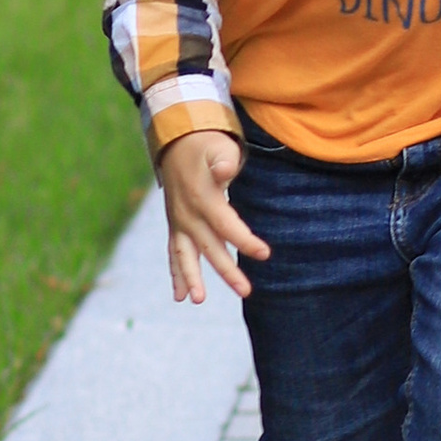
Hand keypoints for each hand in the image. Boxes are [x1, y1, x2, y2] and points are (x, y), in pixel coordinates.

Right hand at [154, 127, 270, 303]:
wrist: (177, 141)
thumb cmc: (206, 145)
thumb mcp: (218, 147)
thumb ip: (224, 161)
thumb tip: (224, 171)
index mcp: (203, 198)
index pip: (226, 225)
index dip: (246, 240)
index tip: (265, 254)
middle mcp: (188, 214)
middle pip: (210, 247)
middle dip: (228, 270)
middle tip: (246, 291)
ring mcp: (179, 222)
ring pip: (186, 255)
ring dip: (192, 278)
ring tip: (199, 300)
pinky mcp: (175, 226)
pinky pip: (174, 252)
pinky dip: (176, 274)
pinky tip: (180, 297)